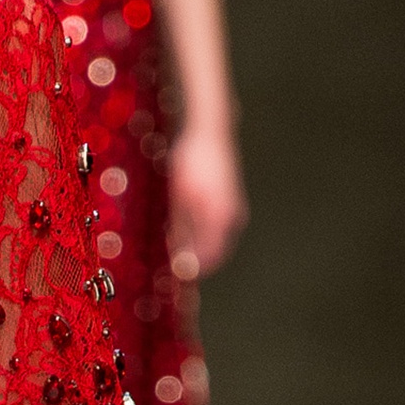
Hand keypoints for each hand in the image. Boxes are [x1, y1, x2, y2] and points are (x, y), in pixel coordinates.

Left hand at [167, 123, 246, 277]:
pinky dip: (200, 235)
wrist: (210, 131)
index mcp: (220, 218)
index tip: (173, 274)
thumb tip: (180, 257)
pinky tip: (180, 230)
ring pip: (215, 242)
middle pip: (213, 253)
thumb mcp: (180, 196)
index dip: (191, 269)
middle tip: (170, 265)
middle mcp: (232, 218)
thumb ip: (182, 228)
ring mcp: (234, 211)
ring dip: (195, 248)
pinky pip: (216, 229)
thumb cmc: (192, 160)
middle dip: (193, 261)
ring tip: (172, 246)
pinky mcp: (231, 204)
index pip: (208, 258)